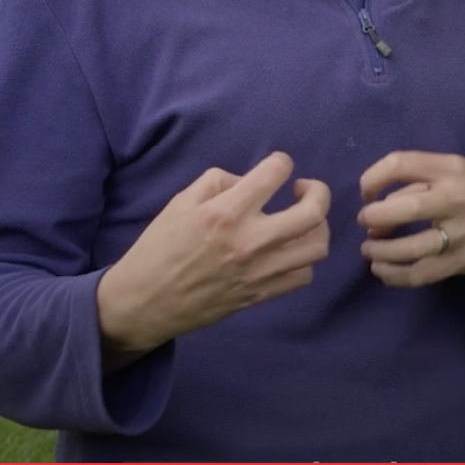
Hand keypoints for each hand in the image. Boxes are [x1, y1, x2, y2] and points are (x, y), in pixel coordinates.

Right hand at [96, 151, 329, 368]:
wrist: (146, 301)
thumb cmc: (159, 247)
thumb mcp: (181, 202)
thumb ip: (219, 182)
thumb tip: (250, 181)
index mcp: (226, 212)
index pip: (276, 173)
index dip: (281, 162)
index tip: (277, 167)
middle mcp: (250, 241)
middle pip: (313, 212)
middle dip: (318, 192)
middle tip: (303, 190)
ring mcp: (259, 271)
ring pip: (317, 247)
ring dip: (317, 227)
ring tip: (302, 221)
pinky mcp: (260, 295)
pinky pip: (303, 276)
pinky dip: (303, 259)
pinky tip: (288, 250)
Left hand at [356, 150, 464, 288]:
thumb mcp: (460, 170)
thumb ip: (423, 177)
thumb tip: (377, 197)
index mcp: (451, 168)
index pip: (399, 163)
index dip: (372, 178)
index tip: (366, 192)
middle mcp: (455, 198)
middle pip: (402, 207)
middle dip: (373, 216)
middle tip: (366, 222)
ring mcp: (460, 233)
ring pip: (409, 247)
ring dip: (379, 250)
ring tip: (369, 249)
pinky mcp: (461, 261)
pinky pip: (420, 273)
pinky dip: (394, 275)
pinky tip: (383, 271)